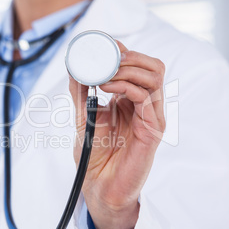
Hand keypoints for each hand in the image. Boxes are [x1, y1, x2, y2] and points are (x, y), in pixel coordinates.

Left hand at [69, 41, 165, 228]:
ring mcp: (152, 116)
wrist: (98, 185)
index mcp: (131, 100)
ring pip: (154, 76)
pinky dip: (126, 85)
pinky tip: (106, 86)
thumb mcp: (84, 115)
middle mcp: (145, 105)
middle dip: (129, 56)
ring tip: (104, 74)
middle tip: (107, 58)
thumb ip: (81, 91)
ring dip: (127, 68)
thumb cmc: (94, 154)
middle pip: (153, 66)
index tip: (103, 43)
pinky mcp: (153, 129)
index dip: (123, 50)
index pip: (138, 65)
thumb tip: (74, 64)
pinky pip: (146, 96)